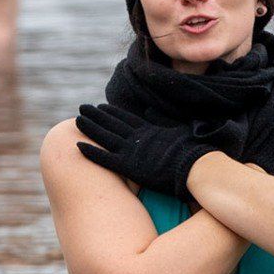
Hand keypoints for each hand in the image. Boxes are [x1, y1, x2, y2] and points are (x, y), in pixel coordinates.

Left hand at [75, 104, 224, 201]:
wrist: (196, 166)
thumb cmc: (194, 152)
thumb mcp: (179, 131)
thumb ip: (162, 121)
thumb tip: (151, 110)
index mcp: (150, 130)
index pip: (126, 118)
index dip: (112, 112)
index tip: (100, 106)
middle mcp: (137, 138)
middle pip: (111, 123)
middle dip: (96, 115)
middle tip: (82, 108)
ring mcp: (132, 151)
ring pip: (104, 137)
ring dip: (89, 128)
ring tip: (77, 120)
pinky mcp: (129, 166)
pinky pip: (104, 158)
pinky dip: (91, 152)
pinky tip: (77, 146)